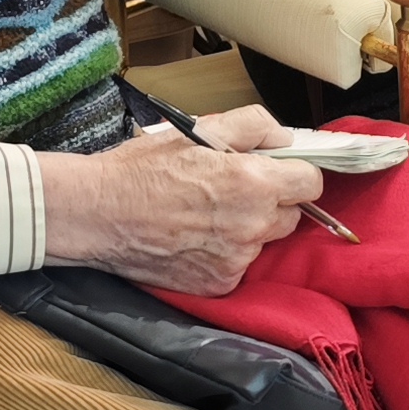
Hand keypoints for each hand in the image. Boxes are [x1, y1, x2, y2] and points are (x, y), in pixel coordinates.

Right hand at [39, 114, 317, 294]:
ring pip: (263, 241)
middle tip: (233, 189)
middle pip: (292, 215)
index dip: (295, 172)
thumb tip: (284, 137)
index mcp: (253, 183)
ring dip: (248, 229)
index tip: (277, 170)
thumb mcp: (198, 128)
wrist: (97, 214)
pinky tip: (193, 237)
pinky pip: (238, 265)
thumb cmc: (142, 169)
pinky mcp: (218, 284)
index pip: (311, 182)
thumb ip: (253, 125)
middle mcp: (252, 226)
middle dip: (272, 201)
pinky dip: (224, 253)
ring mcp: (236, 260)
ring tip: (205, 213)